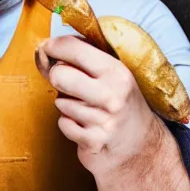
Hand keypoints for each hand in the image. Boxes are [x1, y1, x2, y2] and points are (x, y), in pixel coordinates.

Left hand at [36, 34, 160, 177]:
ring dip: (67, 103)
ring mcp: (103, 121)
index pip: (75, 49)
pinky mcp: (94, 142)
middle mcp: (112, 95)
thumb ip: (85, 57)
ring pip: (60, 102)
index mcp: (116, 71)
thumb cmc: (120, 100)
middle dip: (57, 76)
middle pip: (60, 75)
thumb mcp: (113, 72)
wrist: (142, 144)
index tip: (46, 47)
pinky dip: (69, 123)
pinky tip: (85, 123)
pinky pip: (63, 124)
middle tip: (64, 79)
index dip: (54, 46)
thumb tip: (48, 46)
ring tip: (86, 106)